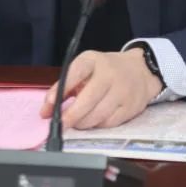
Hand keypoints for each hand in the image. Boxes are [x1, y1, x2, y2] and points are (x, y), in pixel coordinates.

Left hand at [40, 48, 163, 128]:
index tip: (50, 102)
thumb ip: (63, 87)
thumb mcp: (84, 69)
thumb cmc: (105, 70)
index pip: (76, 72)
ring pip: (98, 115)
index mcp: (93, 61)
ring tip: (77, 121)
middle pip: (88, 99)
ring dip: (83, 123)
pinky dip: (97, 125)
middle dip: (71, 116)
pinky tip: (94, 121)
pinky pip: (109, 123)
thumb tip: (45, 111)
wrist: (140, 71)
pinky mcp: (130, 107)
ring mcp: (122, 91)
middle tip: (61, 124)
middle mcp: (109, 74)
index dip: (62, 87)